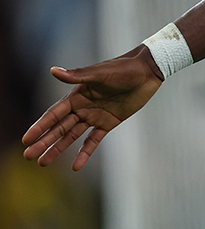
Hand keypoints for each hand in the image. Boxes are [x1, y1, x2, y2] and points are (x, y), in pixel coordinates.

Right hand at [22, 46, 164, 170]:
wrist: (148, 71)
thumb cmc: (123, 69)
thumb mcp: (100, 73)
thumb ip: (77, 75)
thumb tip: (52, 70)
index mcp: (77, 95)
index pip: (54, 114)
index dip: (40, 126)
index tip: (26, 139)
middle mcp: (83, 107)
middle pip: (59, 127)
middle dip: (43, 141)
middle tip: (28, 156)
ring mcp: (95, 116)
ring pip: (72, 136)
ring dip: (58, 148)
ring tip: (43, 163)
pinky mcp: (109, 122)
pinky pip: (93, 140)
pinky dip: (85, 152)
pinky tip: (76, 166)